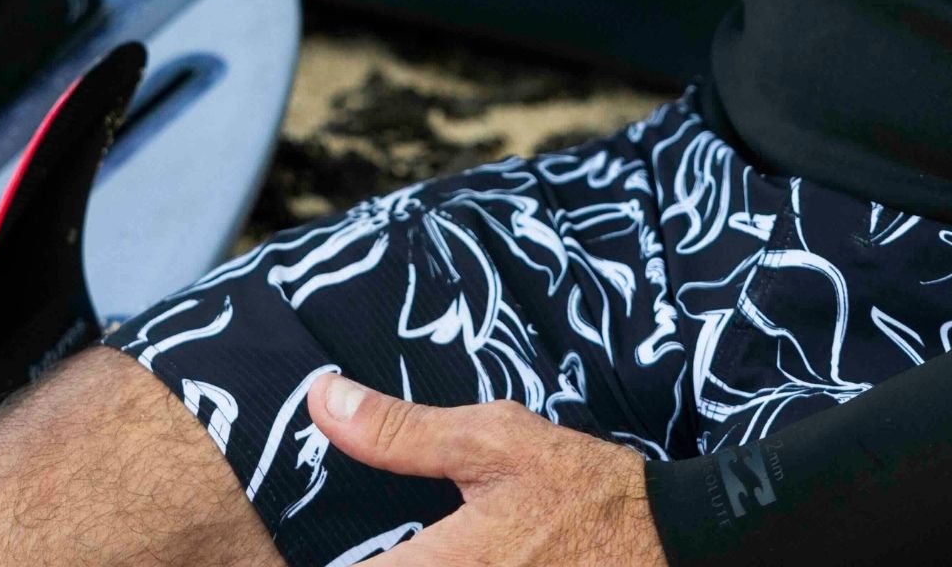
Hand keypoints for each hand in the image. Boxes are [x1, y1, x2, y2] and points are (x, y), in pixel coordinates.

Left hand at [306, 373, 667, 566]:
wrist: (675, 546)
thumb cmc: (583, 493)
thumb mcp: (494, 443)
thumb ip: (400, 433)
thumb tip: (320, 401)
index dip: (296, 561)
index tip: (276, 549)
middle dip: (356, 562)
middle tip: (326, 544)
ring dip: (394, 566)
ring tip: (401, 541)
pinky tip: (433, 556)